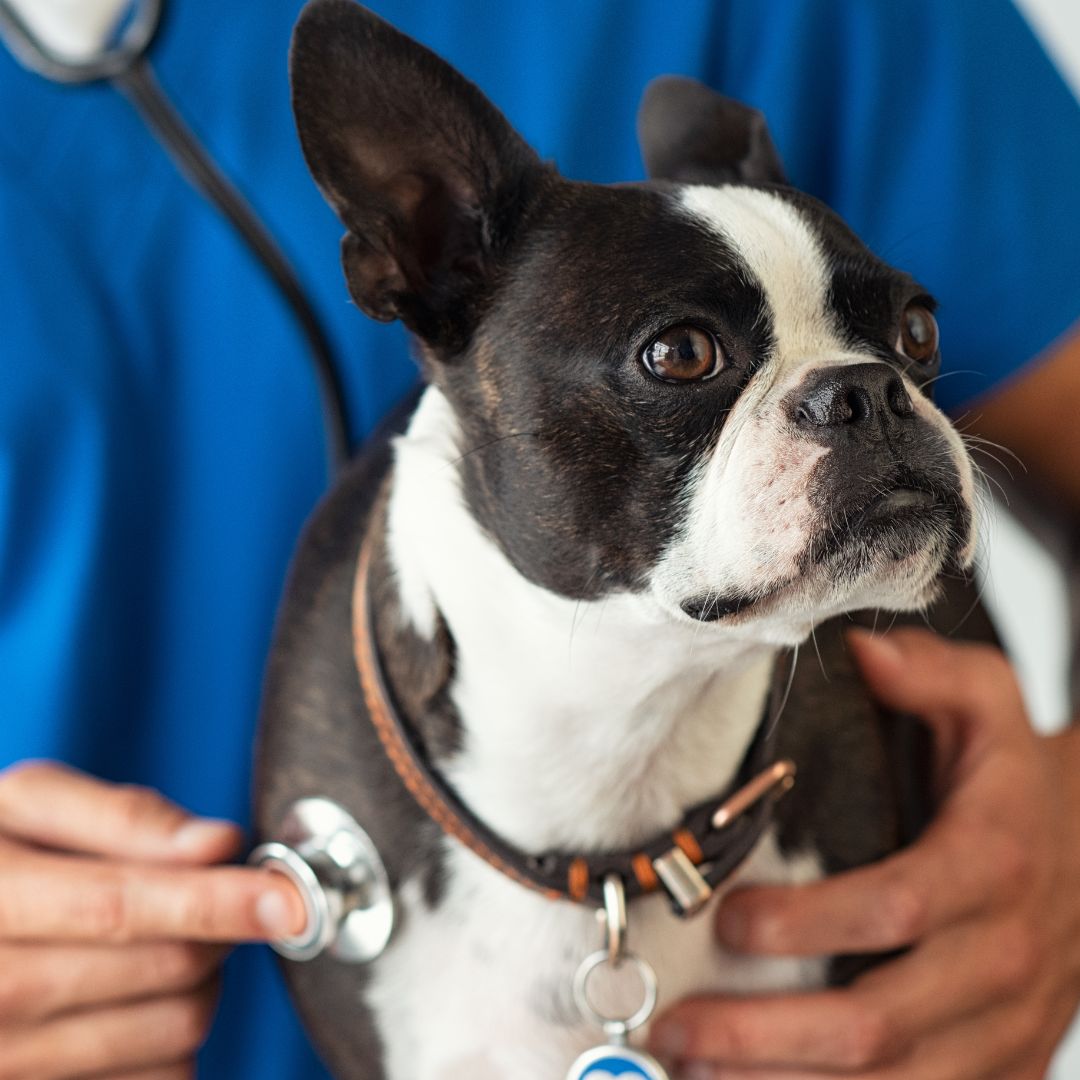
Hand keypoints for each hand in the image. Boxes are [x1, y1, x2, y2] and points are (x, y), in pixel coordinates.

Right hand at [0, 761, 305, 1079]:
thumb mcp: (23, 808)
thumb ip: (119, 817)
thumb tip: (217, 844)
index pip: (118, 907)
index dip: (214, 902)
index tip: (287, 898)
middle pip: (162, 970)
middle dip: (216, 929)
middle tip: (210, 901)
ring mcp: (8, 1063)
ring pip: (171, 1031)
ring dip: (202, 984)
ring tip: (168, 946)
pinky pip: (156, 1079)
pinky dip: (174, 1039)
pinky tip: (140, 1001)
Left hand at [648, 628, 1079, 1079]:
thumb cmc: (1013, 775)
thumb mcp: (986, 700)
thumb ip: (928, 673)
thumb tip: (862, 652)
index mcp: (992, 863)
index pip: (895, 907)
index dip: (808, 923)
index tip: (726, 920)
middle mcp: (1004, 957)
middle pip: (880, 1020)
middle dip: (768, 1035)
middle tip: (677, 1027)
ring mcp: (1008, 1025)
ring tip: (695, 1074)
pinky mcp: (1004, 1066)